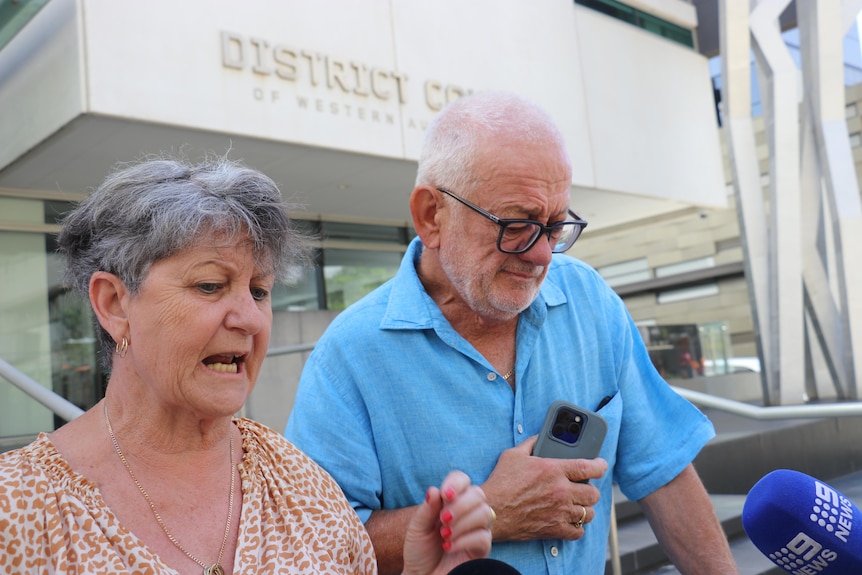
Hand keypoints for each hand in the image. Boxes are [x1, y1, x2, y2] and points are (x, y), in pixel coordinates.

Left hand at [402, 470, 493, 574]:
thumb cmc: (419, 550)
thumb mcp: (417, 528)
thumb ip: (427, 509)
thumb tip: (434, 489)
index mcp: (451, 501)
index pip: (462, 480)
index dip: (456, 483)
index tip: (445, 494)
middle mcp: (467, 512)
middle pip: (478, 494)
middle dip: (460, 505)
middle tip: (443, 519)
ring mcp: (477, 529)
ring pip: (485, 512)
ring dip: (463, 523)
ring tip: (445, 535)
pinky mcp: (481, 548)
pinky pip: (483, 536)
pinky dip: (464, 540)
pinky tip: (449, 546)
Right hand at [481, 436, 606, 541]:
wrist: (491, 510)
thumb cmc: (500, 482)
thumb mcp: (513, 455)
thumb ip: (531, 443)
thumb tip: (541, 437)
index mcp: (553, 470)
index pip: (588, 467)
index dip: (600, 466)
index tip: (601, 465)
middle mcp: (561, 491)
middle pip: (593, 493)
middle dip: (590, 489)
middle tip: (583, 488)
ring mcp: (559, 512)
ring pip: (588, 512)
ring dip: (585, 508)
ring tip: (577, 504)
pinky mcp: (555, 529)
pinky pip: (578, 531)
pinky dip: (577, 527)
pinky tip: (570, 521)